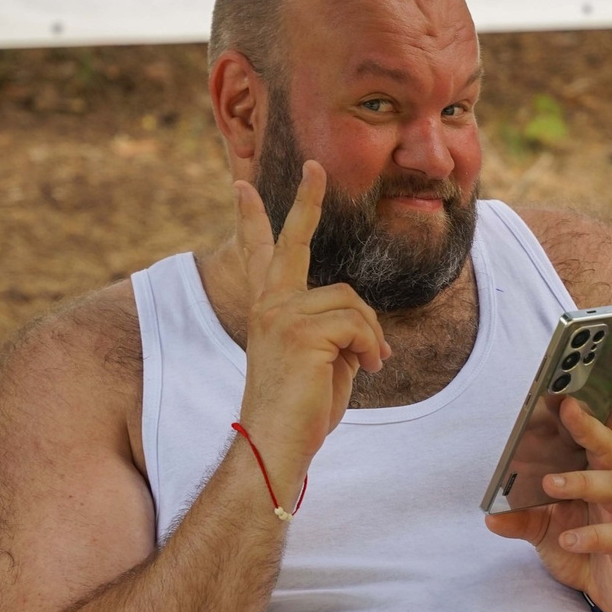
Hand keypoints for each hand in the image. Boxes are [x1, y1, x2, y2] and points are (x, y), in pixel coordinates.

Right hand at [233, 162, 390, 489]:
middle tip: (313, 167)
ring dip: (369, 336)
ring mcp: (280, 315)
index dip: (253, 220)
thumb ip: (338, 333)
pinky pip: (357, 324)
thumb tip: (371, 331)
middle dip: (305, 201)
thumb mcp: (325, 362)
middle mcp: (269, 305)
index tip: (241, 186)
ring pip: (351, 301)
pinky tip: (364, 370)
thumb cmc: (303, 412)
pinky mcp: (299, 330)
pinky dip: (370, 349)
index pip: (261, 256)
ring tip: (365, 365)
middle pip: (292, 242)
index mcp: (270, 310)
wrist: (277, 444)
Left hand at [485, 357, 611, 611]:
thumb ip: (522, 519)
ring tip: (552, 484)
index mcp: (602, 472)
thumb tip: (489, 516)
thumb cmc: (586, 549)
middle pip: (611, 446)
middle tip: (567, 406)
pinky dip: (590, 536)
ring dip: (581, 481)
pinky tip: (568, 540)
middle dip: (590, 424)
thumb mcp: (547, 531)